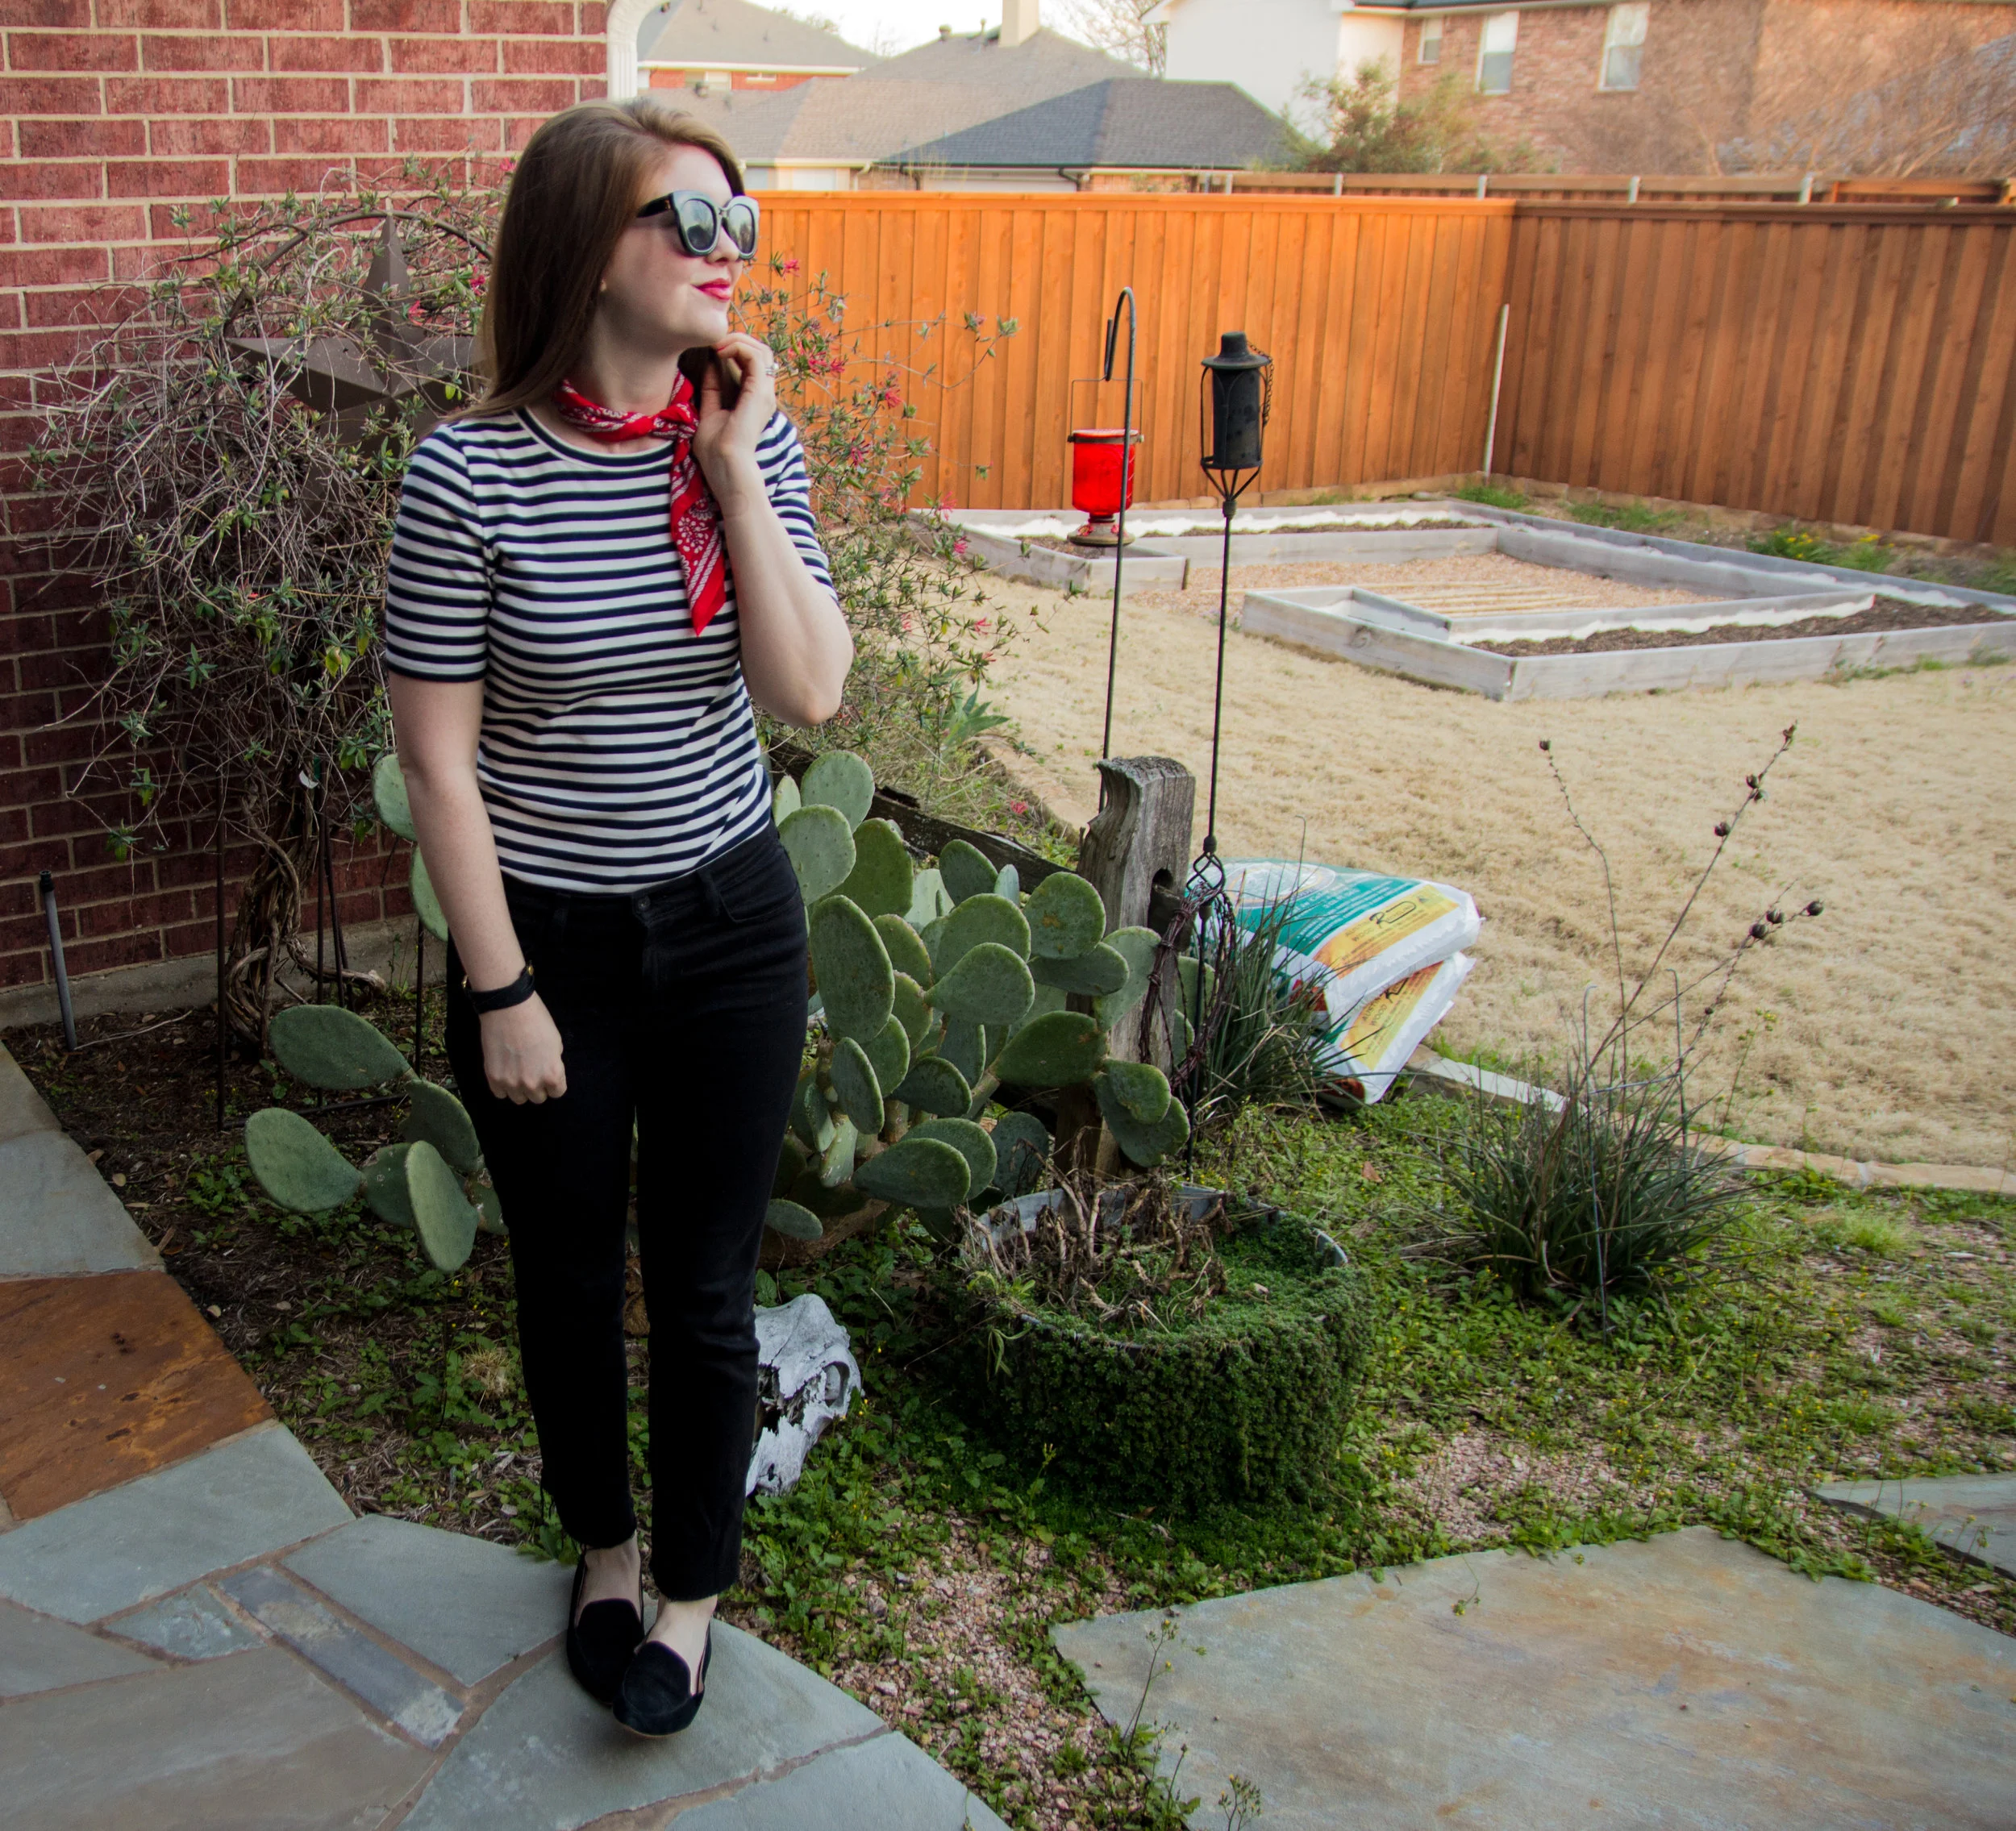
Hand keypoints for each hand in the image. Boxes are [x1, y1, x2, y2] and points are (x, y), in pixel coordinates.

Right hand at [479, 994, 566, 1103]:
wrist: (508, 1009)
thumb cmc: (537, 1020)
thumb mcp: (556, 1043)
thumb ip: (553, 1063)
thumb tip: (547, 1071)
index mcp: (553, 1075)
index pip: (557, 1093)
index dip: (553, 1082)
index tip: (547, 1072)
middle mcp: (533, 1084)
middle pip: (538, 1098)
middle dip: (537, 1086)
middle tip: (532, 1069)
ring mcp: (511, 1083)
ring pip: (519, 1099)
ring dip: (520, 1088)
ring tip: (517, 1071)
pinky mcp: (493, 1078)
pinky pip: (500, 1093)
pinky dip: (503, 1086)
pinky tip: (504, 1072)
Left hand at [692, 332, 777, 506]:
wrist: (726, 466)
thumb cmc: (717, 451)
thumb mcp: (709, 412)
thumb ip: (712, 389)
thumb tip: (709, 365)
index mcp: (754, 399)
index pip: (752, 362)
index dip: (733, 348)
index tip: (710, 349)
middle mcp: (764, 394)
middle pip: (759, 351)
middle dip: (736, 340)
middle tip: (713, 342)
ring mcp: (765, 392)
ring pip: (760, 349)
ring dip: (737, 340)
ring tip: (716, 344)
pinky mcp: (760, 391)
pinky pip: (755, 356)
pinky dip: (737, 347)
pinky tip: (719, 351)